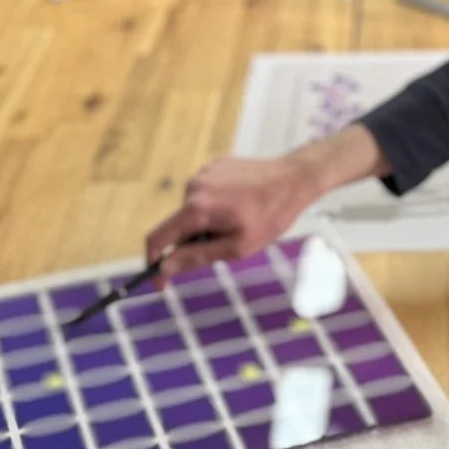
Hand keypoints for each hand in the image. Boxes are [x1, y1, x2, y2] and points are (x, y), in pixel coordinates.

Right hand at [144, 127, 387, 278]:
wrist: (294, 178)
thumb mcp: (237, 247)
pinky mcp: (215, 165)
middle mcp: (193, 186)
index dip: (154, 263)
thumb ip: (197, 257)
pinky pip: (205, 195)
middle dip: (194, 241)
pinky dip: (215, 207)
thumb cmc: (270, 216)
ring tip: (239, 222)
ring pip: (193, 211)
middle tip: (227, 245)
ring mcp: (203, 173)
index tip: (160, 283)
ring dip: (206, 224)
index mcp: (196, 208)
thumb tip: (164, 268)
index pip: (158, 238)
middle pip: (178, 226)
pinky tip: (241, 205)